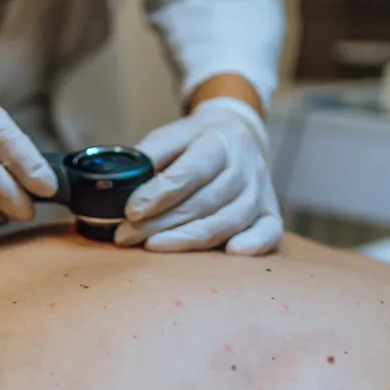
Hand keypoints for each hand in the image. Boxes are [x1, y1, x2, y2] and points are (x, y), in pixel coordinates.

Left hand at [115, 97, 282, 254]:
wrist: (237, 135)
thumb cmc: (195, 142)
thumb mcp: (170, 136)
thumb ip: (148, 157)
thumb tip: (118, 186)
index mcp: (218, 141)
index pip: (190, 172)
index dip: (159, 194)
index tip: (131, 211)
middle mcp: (244, 167)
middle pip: (204, 202)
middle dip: (161, 223)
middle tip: (126, 236)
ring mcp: (260, 191)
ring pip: (226, 222)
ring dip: (186, 239)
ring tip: (151, 247)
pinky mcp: (270, 212)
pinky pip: (269, 232)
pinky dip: (253, 244)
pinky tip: (229, 253)